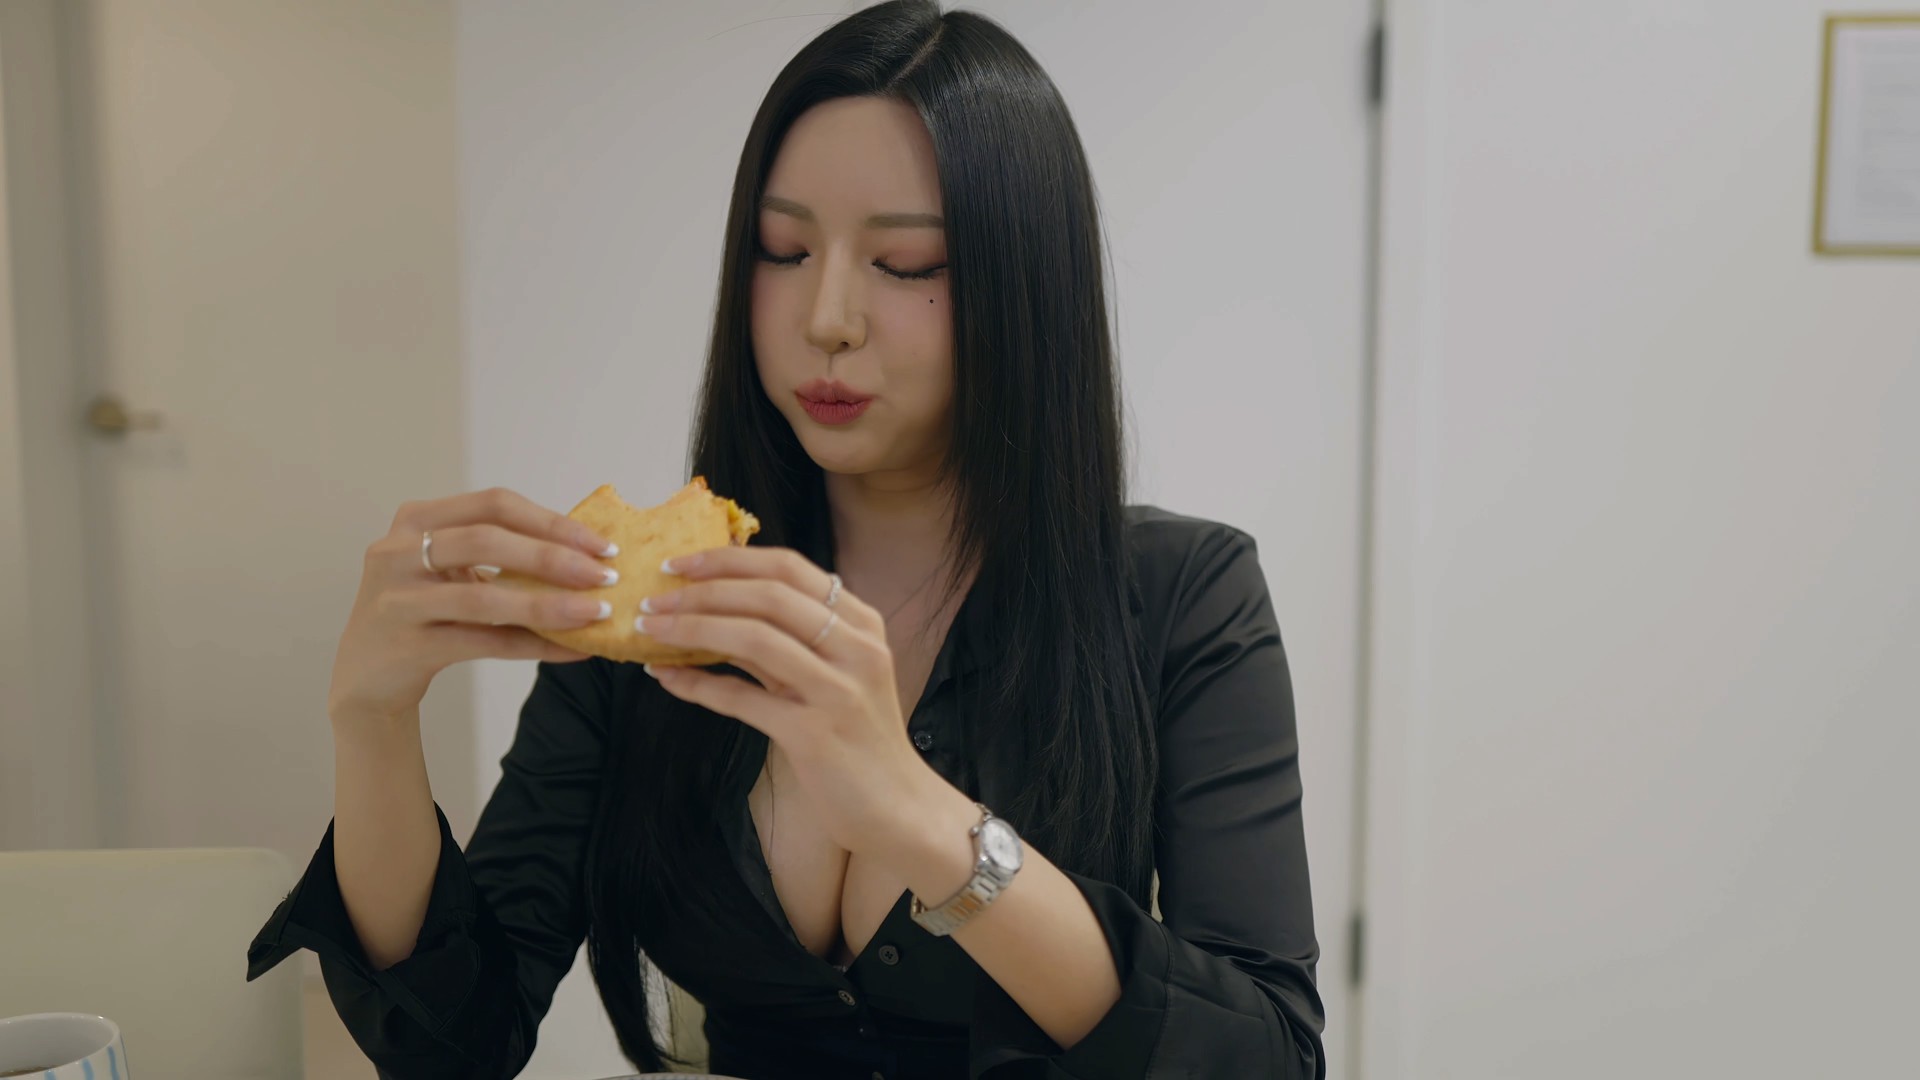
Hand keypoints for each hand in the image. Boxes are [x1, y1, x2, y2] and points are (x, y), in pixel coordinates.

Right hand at [328, 487, 619, 722]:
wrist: (367, 675)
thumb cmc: (424, 612)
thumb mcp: (449, 570)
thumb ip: (499, 552)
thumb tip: (587, 554)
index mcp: (416, 519)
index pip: (493, 504)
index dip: (551, 521)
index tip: (601, 543)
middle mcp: (397, 551)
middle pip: (486, 540)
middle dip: (554, 556)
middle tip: (604, 576)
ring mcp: (397, 598)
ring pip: (485, 597)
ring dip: (549, 604)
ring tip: (596, 614)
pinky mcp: (406, 644)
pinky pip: (483, 642)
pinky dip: (534, 645)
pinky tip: (573, 650)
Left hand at [635, 547, 943, 858]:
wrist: (897, 806)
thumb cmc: (859, 738)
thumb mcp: (835, 675)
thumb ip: (789, 641)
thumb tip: (715, 610)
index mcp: (861, 623)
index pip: (789, 568)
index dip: (729, 559)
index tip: (682, 563)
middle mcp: (856, 648)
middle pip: (769, 595)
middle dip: (702, 590)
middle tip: (654, 597)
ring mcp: (838, 691)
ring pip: (754, 638)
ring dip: (692, 628)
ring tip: (651, 629)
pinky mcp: (815, 734)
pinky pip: (743, 700)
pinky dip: (698, 685)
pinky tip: (666, 679)